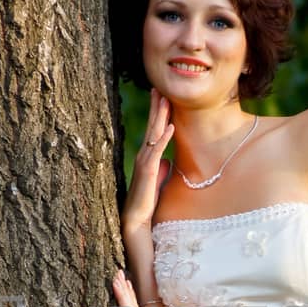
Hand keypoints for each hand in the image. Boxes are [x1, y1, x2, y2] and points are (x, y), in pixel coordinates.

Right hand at [122, 87, 174, 234]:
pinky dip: (164, 138)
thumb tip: (167, 161)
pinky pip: (157, 150)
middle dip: (156, 107)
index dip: (156, 113)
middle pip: (151, 126)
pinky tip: (170, 126)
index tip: (161, 96)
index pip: (152, 130)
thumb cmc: (147, 200)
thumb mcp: (157, 180)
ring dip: (160, 116)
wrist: (137, 218)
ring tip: (165, 99)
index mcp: (146, 156)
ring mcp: (145, 161)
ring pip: (153, 134)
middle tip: (159, 87)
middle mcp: (144, 155)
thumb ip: (161, 169)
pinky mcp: (149, 171)